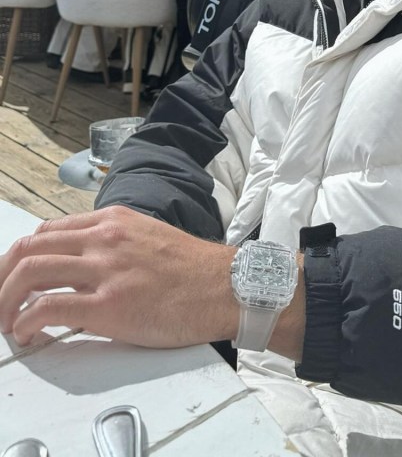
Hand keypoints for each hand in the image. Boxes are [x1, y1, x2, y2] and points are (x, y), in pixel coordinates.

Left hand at [0, 206, 238, 347]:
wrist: (225, 287)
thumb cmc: (194, 270)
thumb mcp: (149, 237)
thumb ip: (115, 244)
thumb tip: (85, 265)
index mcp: (114, 221)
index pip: (48, 230)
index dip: (21, 256)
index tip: (14, 276)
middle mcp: (105, 239)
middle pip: (30, 247)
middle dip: (2, 276)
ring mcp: (106, 270)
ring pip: (30, 273)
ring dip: (5, 300)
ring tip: (5, 320)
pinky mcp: (108, 306)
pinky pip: (48, 308)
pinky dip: (25, 323)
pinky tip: (27, 335)